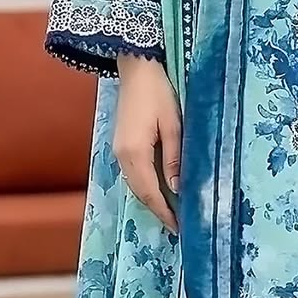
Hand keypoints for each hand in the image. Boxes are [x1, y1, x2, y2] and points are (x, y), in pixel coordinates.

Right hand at [112, 55, 180, 233]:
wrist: (136, 70)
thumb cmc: (158, 93)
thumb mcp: (174, 125)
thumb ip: (174, 158)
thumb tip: (177, 188)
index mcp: (135, 152)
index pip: (150, 192)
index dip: (164, 212)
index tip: (179, 227)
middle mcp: (122, 156)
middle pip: (140, 192)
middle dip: (158, 210)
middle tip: (178, 226)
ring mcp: (119, 151)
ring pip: (135, 185)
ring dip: (152, 200)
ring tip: (172, 213)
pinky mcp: (121, 145)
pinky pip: (133, 174)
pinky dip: (146, 187)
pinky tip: (160, 191)